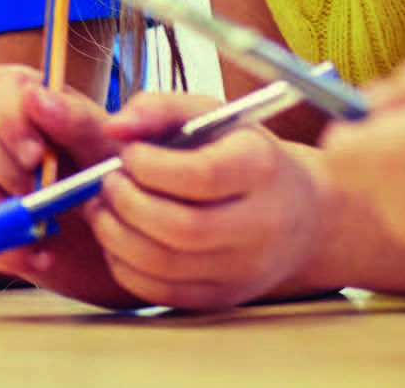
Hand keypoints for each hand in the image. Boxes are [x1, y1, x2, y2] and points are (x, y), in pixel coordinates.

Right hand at [0, 63, 139, 307]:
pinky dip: (2, 248)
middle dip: (1, 163)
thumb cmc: (127, 184)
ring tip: (37, 226)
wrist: (140, 248)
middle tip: (39, 194)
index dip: (6, 115)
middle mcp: (1, 137)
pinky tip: (42, 257)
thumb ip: (80, 119)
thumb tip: (36, 96)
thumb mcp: (114, 151)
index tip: (37, 154)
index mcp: (32, 104)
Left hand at [83, 91, 323, 310]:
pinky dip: (125, 266)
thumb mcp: (209, 114)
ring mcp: (244, 268)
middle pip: (181, 228)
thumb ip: (158, 108)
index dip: (149, 166)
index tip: (128, 153)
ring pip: (165, 265)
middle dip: (126, 202)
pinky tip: (118, 237)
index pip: (200, 176)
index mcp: (260, 168)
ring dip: (115, 235)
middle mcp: (260, 225)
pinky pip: (162, 293)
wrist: (301, 214)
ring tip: (103, 207)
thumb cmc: (241, 155)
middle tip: (107, 181)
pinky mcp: (223, 296)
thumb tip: (114, 128)